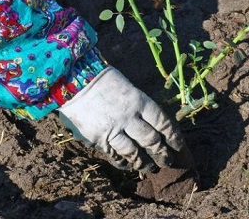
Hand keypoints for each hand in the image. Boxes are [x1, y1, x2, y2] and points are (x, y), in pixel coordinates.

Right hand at [57, 66, 184, 171]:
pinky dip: (123, 162)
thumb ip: (137, 103)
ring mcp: (113, 130)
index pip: (162, 122)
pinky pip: (115, 156)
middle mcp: (129, 117)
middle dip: (162, 153)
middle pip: (152, 140)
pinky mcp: (98, 140)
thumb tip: (147, 120)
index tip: (178, 145)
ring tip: (150, 168)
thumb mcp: (125, 85)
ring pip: (134, 153)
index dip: (173, 136)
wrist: (71, 82)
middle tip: (167, 160)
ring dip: (144, 162)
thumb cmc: (99, 80)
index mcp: (138, 101)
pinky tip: (127, 165)